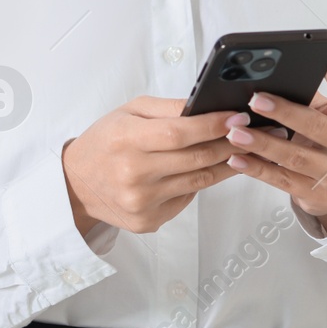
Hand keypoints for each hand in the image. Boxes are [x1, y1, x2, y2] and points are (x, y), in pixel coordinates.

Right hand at [62, 96, 244, 236]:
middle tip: (250, 133)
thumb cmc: (104, 142)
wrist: (75, 184)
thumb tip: (208, 106)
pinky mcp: (148, 221)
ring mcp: (141, 202)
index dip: (213, 125)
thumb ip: (168, 108)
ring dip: (225, 164)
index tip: (237, 117)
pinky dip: (200, 183)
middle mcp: (133, 174)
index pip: (179, 133)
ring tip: (241, 150)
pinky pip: (186, 199)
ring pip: (198, 182)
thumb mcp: (129, 112)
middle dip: (229, 144)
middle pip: (195, 159)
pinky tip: (208, 169)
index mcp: (126, 140)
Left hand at [223, 60, 326, 233]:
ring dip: (262, 144)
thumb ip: (310, 98)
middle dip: (284, 113)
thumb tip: (271, 80)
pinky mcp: (317, 194)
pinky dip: (257, 168)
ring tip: (236, 132)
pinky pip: (281, 180)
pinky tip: (236, 159)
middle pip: (316, 127)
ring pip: (294, 156)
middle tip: (255, 100)